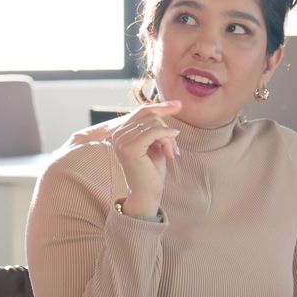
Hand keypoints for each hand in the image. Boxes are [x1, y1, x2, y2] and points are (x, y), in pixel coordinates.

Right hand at [111, 101, 182, 216]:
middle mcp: (117, 134)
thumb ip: (158, 125)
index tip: (179, 104)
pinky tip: (173, 145)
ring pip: (153, 124)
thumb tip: (174, 104)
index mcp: (121, 131)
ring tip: (171, 153)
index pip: (143, 111)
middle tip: (173, 149)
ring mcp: (121, 140)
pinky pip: (154, 132)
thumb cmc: (151, 170)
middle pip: (150, 117)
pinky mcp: (129, 148)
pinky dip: (167, 136)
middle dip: (166, 130)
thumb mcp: (156, 143)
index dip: (161, 106)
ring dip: (168, 138)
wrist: (146, 193)